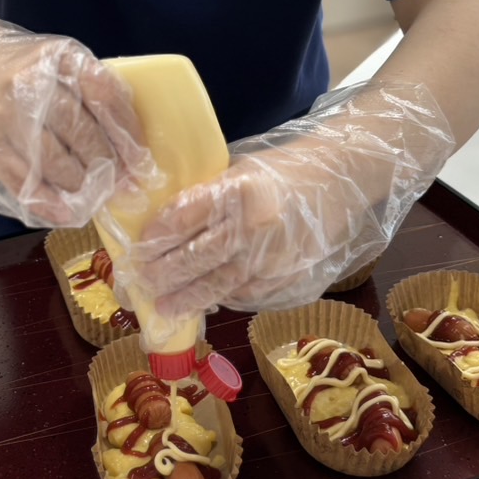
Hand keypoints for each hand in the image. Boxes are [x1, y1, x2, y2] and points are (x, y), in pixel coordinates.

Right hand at [0, 0, 151, 226]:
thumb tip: (134, 150)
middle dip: (108, 166)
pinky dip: (48, 204)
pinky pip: (23, 183)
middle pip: (82, 134)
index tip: (142, 161)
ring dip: (81, 186)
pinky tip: (65, 212)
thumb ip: (93, 94)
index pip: (105, 96)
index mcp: (60, 57)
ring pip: (55, 163)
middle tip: (122, 186)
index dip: (128, 135)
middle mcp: (31, 84)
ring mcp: (5, 116)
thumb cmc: (24, 71)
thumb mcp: (61, 64)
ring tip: (95, 195)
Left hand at [123, 83, 453, 314]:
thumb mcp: (240, 170)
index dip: (154, 238)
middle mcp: (255, 229)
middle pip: (194, 259)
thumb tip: (161, 225)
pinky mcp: (288, 283)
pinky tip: (203, 299)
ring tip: (161, 308)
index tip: (136, 249)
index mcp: (240, 191)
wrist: (343, 182)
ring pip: (217, 287)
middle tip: (137, 284)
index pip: (182, 217)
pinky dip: (221, 298)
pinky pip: (245, 296)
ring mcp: (274, 262)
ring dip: (184, 299)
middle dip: (160, 275)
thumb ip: (207, 196)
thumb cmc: (284, 170)